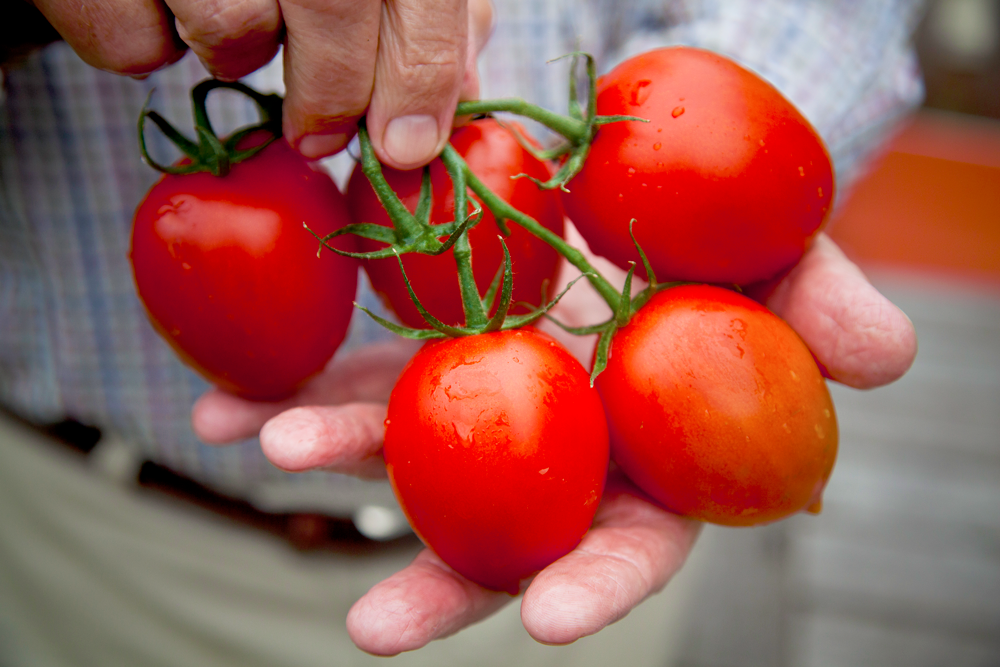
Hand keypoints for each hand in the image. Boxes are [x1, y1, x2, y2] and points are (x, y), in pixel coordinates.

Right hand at [28, 0, 494, 167]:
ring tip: (235, 24)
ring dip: (237, 53)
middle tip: (322, 136)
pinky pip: (132, 46)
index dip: (421, 72)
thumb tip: (464, 96)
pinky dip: (145, 46)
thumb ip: (428, 12)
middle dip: (335, 93)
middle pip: (332, 7)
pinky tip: (158, 7)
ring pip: (231, 29)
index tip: (407, 148)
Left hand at [191, 227, 915, 654]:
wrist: (651, 188)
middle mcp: (561, 449)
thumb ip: (824, 308)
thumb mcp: (790, 258)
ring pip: (415, 455)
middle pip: (505, 534)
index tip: (550, 622)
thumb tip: (882, 359)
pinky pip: (360, 381)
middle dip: (442, 582)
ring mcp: (491, 401)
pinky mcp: (432, 349)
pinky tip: (226, 410)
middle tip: (372, 627)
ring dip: (340, 465)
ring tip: (263, 450)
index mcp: (650, 456)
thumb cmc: (734, 239)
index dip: (601, 582)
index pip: (633, 541)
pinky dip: (293, 397)